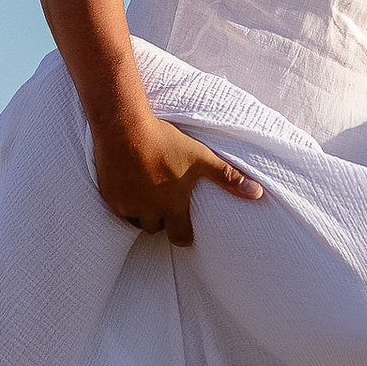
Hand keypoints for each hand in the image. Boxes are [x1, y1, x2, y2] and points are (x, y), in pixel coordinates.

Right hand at [91, 102, 263, 242]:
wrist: (124, 127)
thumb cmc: (165, 142)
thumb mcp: (201, 158)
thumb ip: (229, 178)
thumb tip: (258, 193)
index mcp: (172, 206)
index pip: (179, 237)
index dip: (183, 235)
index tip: (184, 229)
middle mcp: (148, 211)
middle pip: (155, 229)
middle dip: (162, 221)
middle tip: (165, 205)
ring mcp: (126, 204)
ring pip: (135, 220)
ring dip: (142, 213)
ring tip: (147, 195)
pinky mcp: (109, 195)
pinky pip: (117, 208)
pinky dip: (123, 201)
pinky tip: (128, 186)